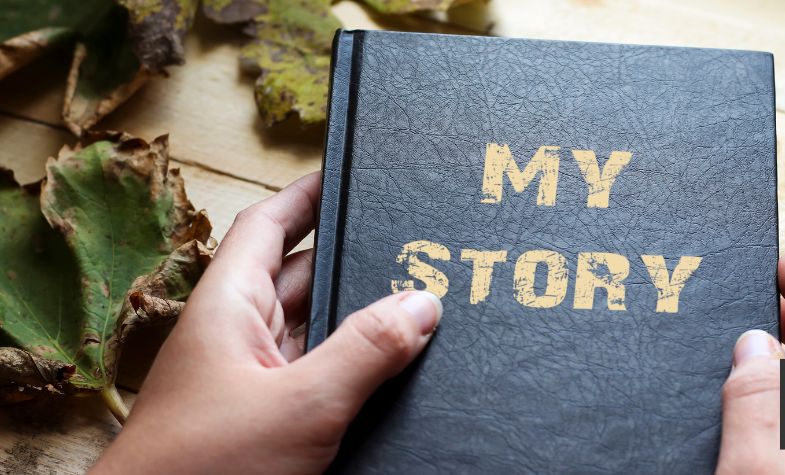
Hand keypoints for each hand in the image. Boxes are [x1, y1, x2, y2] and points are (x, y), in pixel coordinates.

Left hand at [91, 172, 442, 474]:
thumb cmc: (206, 467)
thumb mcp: (303, 402)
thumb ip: (367, 349)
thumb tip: (422, 303)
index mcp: (228, 305)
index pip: (266, 226)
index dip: (306, 196)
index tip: (348, 175)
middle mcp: (236, 334)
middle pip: (300, 278)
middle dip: (351, 263)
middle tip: (410, 248)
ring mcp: (249, 379)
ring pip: (312, 330)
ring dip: (356, 320)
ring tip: (416, 304)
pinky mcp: (264, 419)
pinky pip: (315, 374)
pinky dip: (350, 366)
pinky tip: (389, 371)